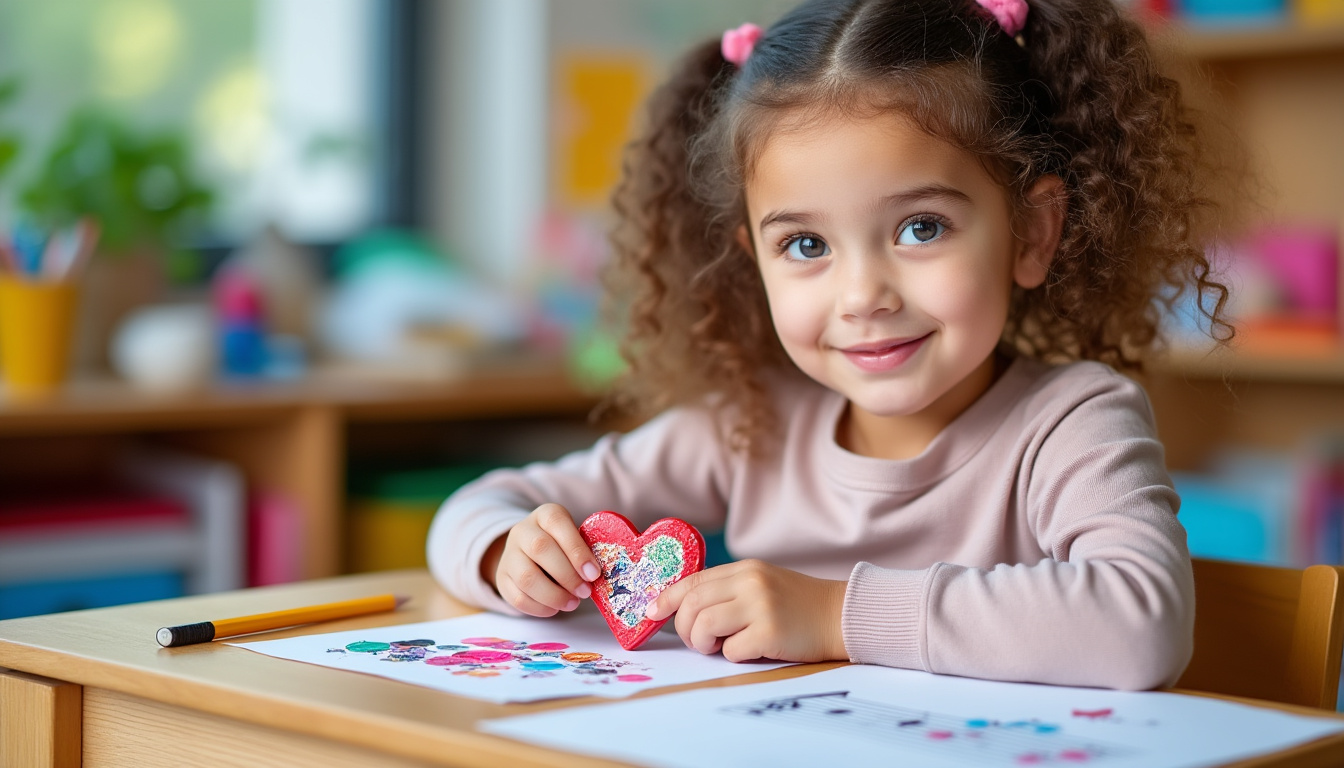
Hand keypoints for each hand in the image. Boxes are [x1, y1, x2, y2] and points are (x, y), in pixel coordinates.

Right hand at [487, 503, 602, 616]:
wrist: (527, 552)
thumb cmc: (560, 546)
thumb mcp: (572, 538)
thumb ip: (584, 550)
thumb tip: (596, 575)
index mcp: (545, 515)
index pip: (557, 524)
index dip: (577, 550)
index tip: (593, 573)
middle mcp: (523, 531)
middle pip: (540, 549)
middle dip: (568, 575)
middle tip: (585, 592)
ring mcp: (509, 554)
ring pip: (527, 578)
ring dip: (554, 595)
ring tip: (572, 603)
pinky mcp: (502, 578)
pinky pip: (518, 598)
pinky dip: (540, 608)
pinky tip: (555, 608)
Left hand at [645, 559, 847, 662]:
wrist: (840, 617)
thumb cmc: (797, 607)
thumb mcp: (762, 585)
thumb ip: (728, 591)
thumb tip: (682, 611)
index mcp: (745, 569)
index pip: (693, 580)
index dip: (666, 598)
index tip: (650, 613)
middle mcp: (750, 583)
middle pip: (691, 604)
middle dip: (682, 628)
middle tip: (695, 641)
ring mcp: (760, 606)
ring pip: (703, 625)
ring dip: (702, 643)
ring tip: (718, 647)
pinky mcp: (770, 632)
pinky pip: (731, 650)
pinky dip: (733, 656)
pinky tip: (751, 651)